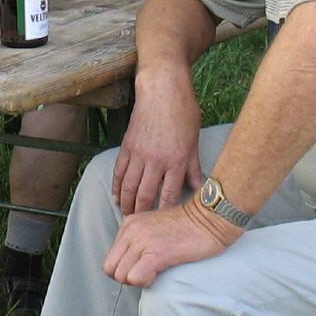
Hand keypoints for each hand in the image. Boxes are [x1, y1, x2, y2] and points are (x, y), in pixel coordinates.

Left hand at [102, 198, 237, 287]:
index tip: (143, 266)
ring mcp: (142, 241)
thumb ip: (138, 241)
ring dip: (137, 280)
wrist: (210, 218)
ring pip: (121, 276)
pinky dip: (144, 282)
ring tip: (155, 272)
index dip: (125, 269)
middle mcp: (131, 231)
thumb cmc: (188, 227)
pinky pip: (135, 278)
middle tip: (147, 273)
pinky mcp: (156, 253)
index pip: (110, 258)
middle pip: (110, 269)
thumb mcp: (154, 227)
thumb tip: (131, 265)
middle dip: (127, 277)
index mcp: (129, 224)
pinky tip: (158, 274)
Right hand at [111, 75, 201, 214]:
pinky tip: (115, 197)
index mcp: (176, 161)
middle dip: (142, 212)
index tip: (162, 226)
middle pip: (145, 194)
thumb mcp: (194, 141)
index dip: (164, 212)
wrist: (162, 89)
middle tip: (140, 226)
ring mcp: (139, 154)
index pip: (168, 195)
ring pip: (129, 186)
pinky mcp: (127, 146)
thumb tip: (199, 187)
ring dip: (126, 203)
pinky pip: (119, 171)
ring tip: (126, 216)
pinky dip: (116, 186)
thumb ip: (193, 167)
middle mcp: (156, 160)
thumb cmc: (183, 112)